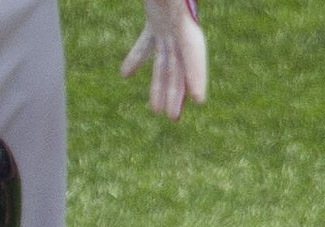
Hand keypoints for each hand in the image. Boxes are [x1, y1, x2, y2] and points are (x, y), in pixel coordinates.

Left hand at [122, 0, 207, 120]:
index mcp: (183, 11)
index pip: (193, 47)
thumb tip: (172, 21)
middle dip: (177, 90)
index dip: (197, 73)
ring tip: (156, 111)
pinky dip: (138, 58)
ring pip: (166, 59)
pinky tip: (125, 75)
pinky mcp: (157, 17)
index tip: (199, 100)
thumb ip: (171, 5)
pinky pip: (149, 42)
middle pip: (180, 62)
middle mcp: (180, 20)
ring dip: (160, 85)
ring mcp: (168, 21)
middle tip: (173, 118)